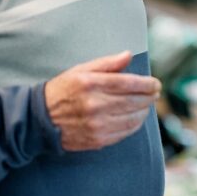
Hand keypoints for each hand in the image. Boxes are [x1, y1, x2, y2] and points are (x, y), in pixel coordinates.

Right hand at [44, 51, 161, 150]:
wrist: (40, 119)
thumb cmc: (62, 90)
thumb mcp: (81, 71)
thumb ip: (106, 63)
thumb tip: (128, 55)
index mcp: (91, 84)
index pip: (129, 83)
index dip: (147, 84)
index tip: (156, 84)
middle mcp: (95, 105)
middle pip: (134, 101)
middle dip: (149, 97)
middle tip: (155, 93)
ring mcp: (97, 124)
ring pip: (133, 118)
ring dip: (144, 111)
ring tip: (146, 104)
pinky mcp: (98, 139)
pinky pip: (125, 132)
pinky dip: (135, 124)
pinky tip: (136, 118)